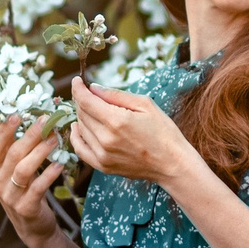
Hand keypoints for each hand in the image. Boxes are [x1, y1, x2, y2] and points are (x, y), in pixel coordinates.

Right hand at [0, 115, 63, 247]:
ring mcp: (9, 196)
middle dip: (29, 135)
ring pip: (23, 169)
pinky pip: (37, 188)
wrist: (33, 226)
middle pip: (12, 153)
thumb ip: (19, 150)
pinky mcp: (25, 208)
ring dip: (40, 152)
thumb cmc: (26, 190)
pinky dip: (49, 175)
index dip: (3, 130)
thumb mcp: (16, 170)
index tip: (17, 113)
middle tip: (45, 120)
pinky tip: (59, 164)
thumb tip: (35, 120)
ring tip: (55, 139)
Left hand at [69, 77, 202, 186]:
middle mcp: (105, 138)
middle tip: (88, 94)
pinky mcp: (103, 166)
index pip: (85, 101)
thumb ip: (116, 95)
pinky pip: (80, 149)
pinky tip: (78, 127)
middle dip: (82, 100)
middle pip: (82, 114)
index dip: (78, 89)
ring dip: (82, 116)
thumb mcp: (145, 105)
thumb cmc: (164, 132)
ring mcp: (102, 155)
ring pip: (80, 129)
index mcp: (117, 120)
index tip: (77, 81)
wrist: (172, 164)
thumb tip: (93, 88)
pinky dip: (76, 137)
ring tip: (90, 109)